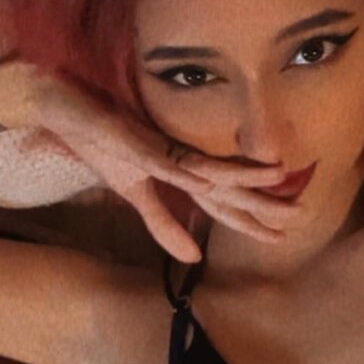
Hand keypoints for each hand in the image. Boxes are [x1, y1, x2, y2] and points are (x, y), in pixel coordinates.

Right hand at [15, 59, 289, 262]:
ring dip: (238, 174)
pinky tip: (202, 179)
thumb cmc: (100, 143)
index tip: (283, 236)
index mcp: (180, 172)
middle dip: (262, 202)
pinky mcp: (130, 138)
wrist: (61, 105)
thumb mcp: (134, 194)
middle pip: (225, 187)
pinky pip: (159, 157)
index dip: (252, 220)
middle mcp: (177, 158)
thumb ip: (164, 224)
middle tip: (301, 214)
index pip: (223, 203)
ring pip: (204, 167)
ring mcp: (156, 147)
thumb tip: (194, 259)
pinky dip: (181, 170)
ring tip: (276, 178)